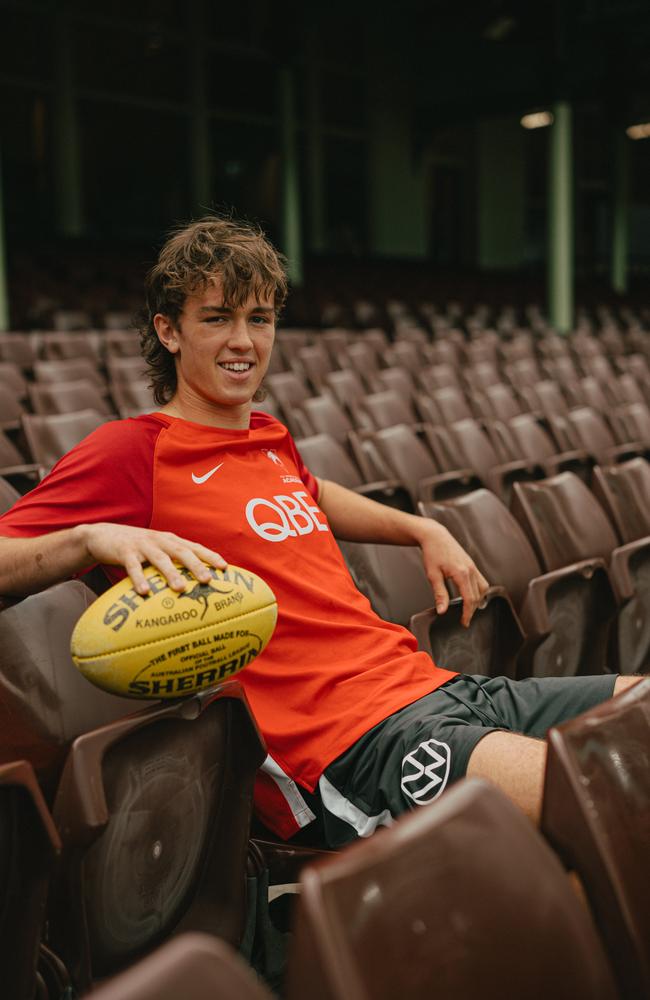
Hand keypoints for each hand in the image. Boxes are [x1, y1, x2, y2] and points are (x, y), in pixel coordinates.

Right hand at [79, 522, 226, 594]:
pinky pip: (133, 567)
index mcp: (171, 541)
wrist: (103, 535)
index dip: (211, 556)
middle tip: (208, 580)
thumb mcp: (158, 551)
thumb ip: (173, 563)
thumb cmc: (137, 548)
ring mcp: (143, 545)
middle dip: (196, 565)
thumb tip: (194, 587)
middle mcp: (160, 540)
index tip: (226, 568)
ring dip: (171, 574)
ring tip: (180, 589)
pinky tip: (144, 592)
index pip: (195, 547)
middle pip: (182, 552)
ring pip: (160, 559)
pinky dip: (139, 578)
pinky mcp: (125, 552)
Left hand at [418, 521, 488, 626]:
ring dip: (478, 600)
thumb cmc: (432, 553)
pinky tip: (471, 595)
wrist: (435, 536)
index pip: (469, 599)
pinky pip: (481, 581)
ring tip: (468, 609)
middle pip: (478, 596)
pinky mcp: (472, 564)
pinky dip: (479, 590)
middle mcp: (471, 570)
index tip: (464, 622)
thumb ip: (439, 594)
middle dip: (472, 610)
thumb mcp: (432, 575)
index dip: (467, 614)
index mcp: (462, 573)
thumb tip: (442, 611)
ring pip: (483, 588)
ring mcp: (473, 566)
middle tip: (464, 620)